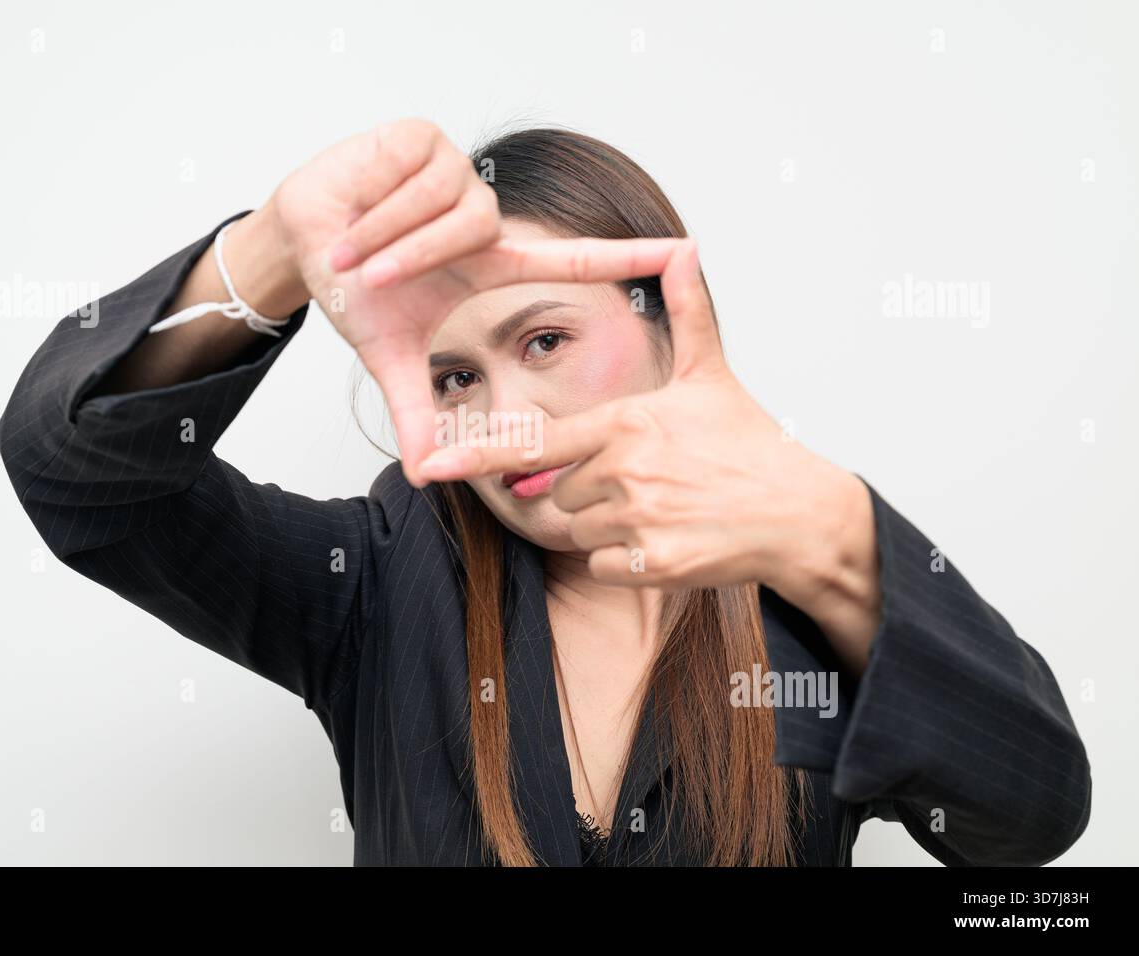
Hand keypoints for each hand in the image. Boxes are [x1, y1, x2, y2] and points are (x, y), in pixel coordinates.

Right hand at [267, 118, 682, 484]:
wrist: (300, 239)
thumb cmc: (354, 289)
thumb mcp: (390, 354)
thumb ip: (415, 410)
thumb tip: (424, 475)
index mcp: (488, 262)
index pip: (571, 259)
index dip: (625, 257)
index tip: (683, 252)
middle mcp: (482, 214)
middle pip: (481, 225)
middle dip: (414, 256)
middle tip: (371, 278)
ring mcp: (454, 171)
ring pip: (445, 198)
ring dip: (388, 232)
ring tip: (354, 247)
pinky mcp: (422, 137)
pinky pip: (413, 170)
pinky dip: (374, 199)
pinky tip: (354, 203)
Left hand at [414, 239, 876, 637]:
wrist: (800, 512)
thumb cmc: (752, 445)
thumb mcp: (714, 374)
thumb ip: (687, 312)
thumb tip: (685, 248)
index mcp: (626, 422)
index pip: (537, 442)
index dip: (479, 454)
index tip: (433, 465)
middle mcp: (625, 469)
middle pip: (561, 491)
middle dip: (589, 489)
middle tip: (645, 481)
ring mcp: (639, 519)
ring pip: (580, 530)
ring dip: (608, 526)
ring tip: (661, 508)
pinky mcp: (655, 564)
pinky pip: (603, 566)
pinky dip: (625, 561)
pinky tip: (666, 540)